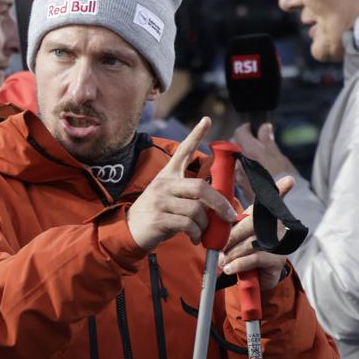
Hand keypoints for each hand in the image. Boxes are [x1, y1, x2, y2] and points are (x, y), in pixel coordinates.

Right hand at [127, 117, 237, 251]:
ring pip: (196, 209)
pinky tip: (195, 238)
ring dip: (204, 224)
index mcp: (168, 176)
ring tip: (201, 231)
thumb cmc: (157, 214)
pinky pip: (188, 224)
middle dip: (219, 203)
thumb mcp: (169, 198)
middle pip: (200, 188)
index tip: (206, 120)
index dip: (195, 135)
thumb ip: (189, 195)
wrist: (130, 230)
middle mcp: (164, 184)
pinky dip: (196, 234)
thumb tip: (218, 203)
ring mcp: (160, 201)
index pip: (183, 151)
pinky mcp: (159, 218)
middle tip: (228, 215)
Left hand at [219, 175, 296, 288]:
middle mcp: (277, 227)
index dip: (281, 189)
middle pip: (251, 224)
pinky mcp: (278, 260)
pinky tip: (230, 268)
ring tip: (223, 261)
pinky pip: (254, 258)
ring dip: (232, 253)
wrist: (255, 279)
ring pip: (250, 242)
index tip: (289, 180)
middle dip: (231, 237)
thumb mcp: (237, 235)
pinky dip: (238, 264)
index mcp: (266, 217)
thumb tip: (216, 221)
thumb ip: (230, 224)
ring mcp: (280, 243)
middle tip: (219, 248)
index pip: (274, 200)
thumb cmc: (244, 251)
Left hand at [233, 123, 296, 180]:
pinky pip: (237, 170)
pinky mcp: (239, 184)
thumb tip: (264, 127)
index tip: (252, 129)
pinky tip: (253, 168)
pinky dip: (243, 166)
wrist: (283, 199)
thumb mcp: (277, 154)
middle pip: (234, 145)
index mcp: (248, 150)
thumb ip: (267, 139)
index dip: (246, 129)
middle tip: (254, 141)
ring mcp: (237, 173)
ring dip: (242, 154)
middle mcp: (239, 161)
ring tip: (255, 156)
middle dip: (242, 141)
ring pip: (234, 158)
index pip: (240, 133)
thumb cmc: (283, 176)